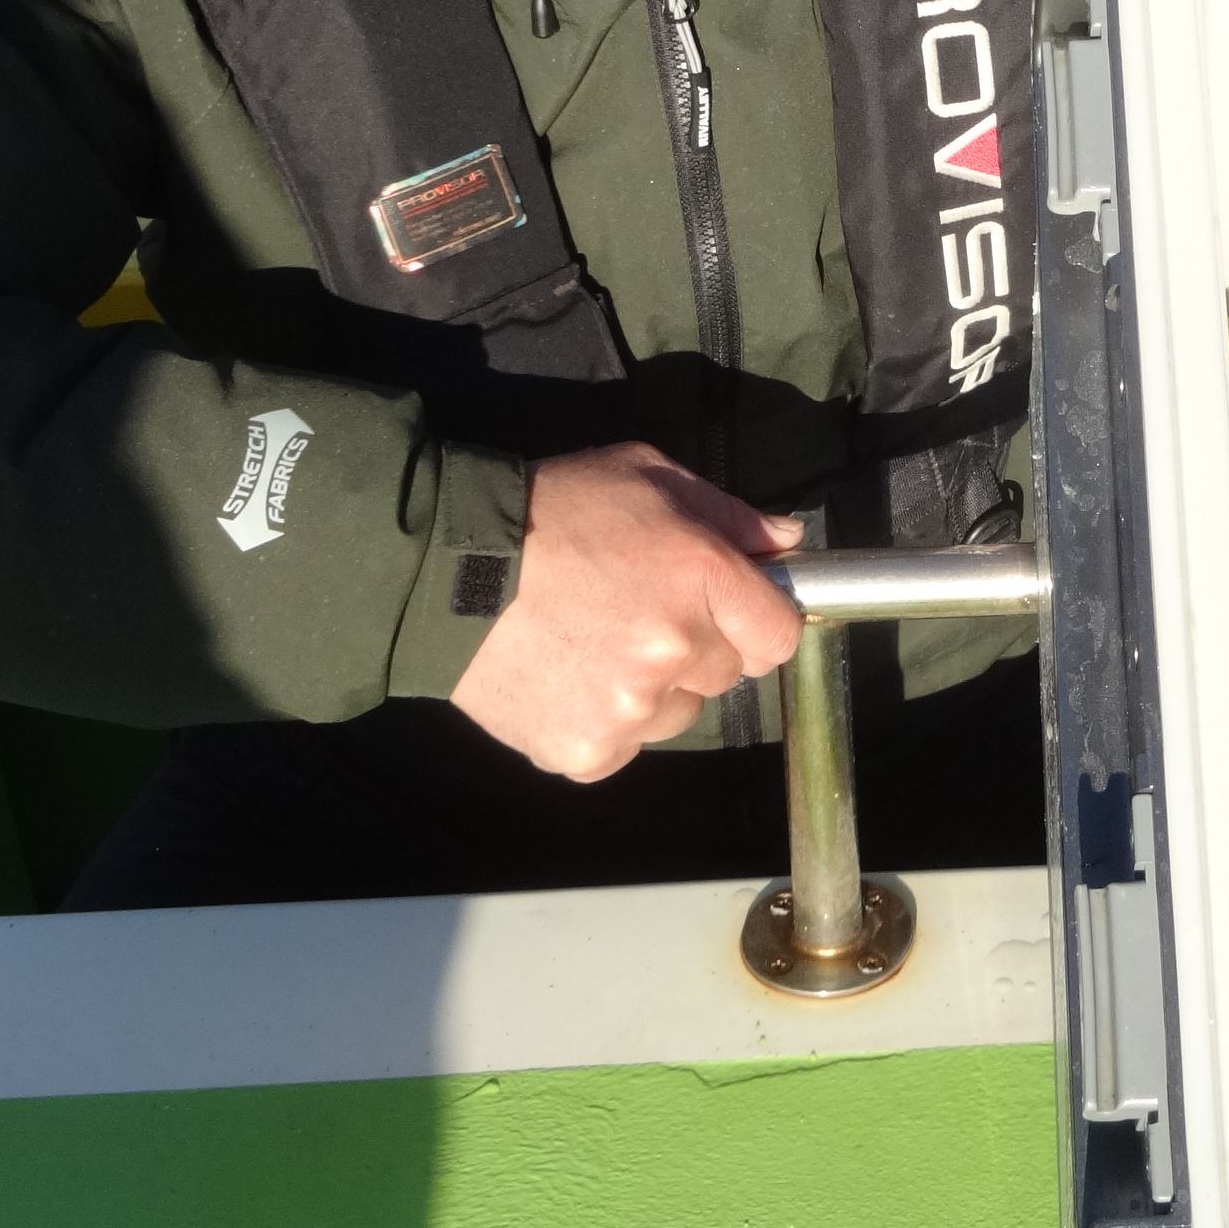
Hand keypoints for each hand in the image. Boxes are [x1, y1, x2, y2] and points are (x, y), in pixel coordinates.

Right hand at [449, 442, 805, 781]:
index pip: (779, 635)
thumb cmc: (548, 510)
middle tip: (634, 611)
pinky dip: (601, 720)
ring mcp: (630, 707)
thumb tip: (787, 543)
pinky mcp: (587, 750)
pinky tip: (563, 675)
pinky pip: (623, 746)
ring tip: (590, 641)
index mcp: (701, 575)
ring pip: (675, 714)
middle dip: (694, 646)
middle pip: (725, 674)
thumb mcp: (646, 477)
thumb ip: (728, 515)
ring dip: (650, 688)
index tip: (730, 613)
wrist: (441, 569)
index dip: (758, 622)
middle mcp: (674, 648)